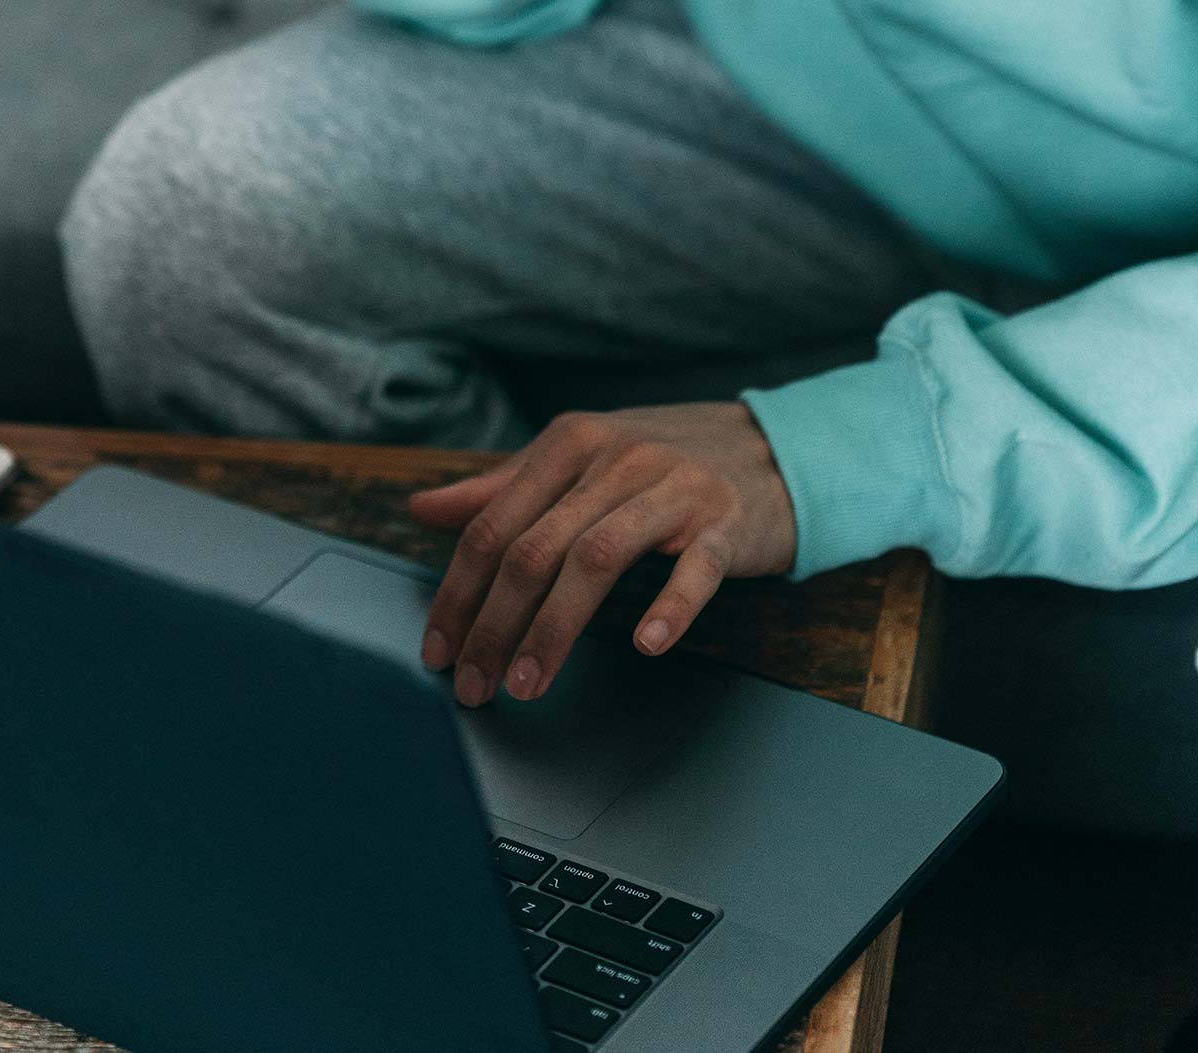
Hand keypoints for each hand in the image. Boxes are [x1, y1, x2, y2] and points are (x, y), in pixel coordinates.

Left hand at [407, 404, 795, 705]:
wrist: (775, 448)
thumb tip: (422, 509)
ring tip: (528, 683)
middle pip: (534, 549)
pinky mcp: (727, 523)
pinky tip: (647, 645)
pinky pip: (694, 567)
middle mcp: (616, 460)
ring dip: (554, 629)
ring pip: (597, 559)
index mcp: (569, 444)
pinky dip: (670, 605)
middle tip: (474, 684)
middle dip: (494, 625)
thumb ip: (502, 488)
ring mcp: (674, 489)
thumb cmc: (661, 462)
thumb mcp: (578, 460)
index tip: (438, 650)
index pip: (493, 525)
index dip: (457, 593)